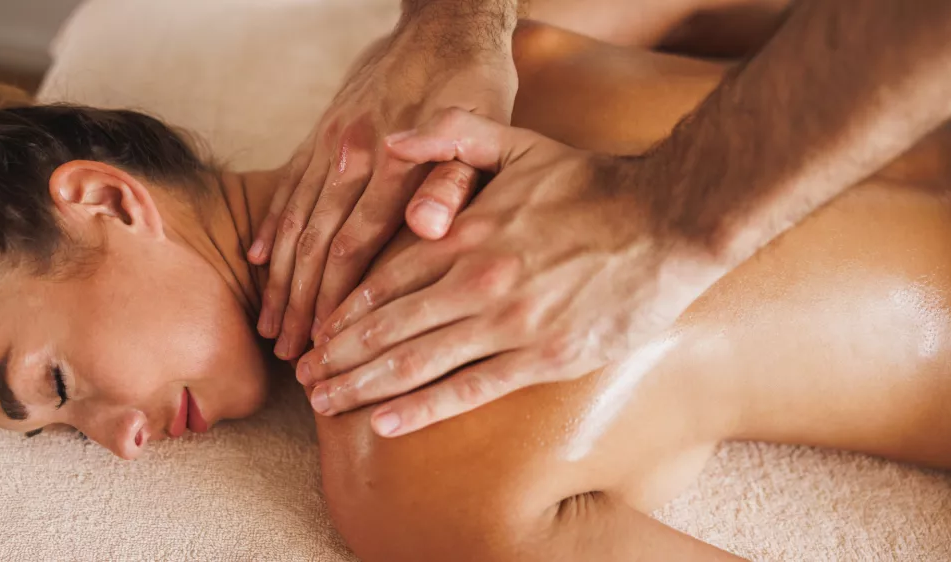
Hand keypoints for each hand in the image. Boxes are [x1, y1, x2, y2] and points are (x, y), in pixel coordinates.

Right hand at [248, 13, 517, 359]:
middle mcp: (353, 155)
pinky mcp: (322, 130)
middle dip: (300, 304)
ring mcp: (331, 142)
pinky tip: (258, 258)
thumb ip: (455, 180)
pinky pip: (288, 183)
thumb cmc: (474, 83)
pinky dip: (272, 223)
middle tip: (289, 353)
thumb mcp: (487, 129)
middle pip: (318, 243)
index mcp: (395, 162)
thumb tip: (428, 228)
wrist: (445, 22)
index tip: (325, 343)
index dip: (337, 299)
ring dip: (280, 277)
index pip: (357, 246)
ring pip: (296, 220)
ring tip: (269, 324)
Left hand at [295, 109, 728, 435]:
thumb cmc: (593, 184)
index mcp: (466, 232)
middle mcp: (476, 280)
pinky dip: (421, 408)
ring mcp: (508, 322)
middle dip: (337, 354)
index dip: (344, 308)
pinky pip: (469, 389)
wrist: (670, 221)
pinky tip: (383, 423)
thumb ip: (452, 136)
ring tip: (323, 402)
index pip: (384, 277)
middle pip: (387, 325)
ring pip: (416, 361)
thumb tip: (389, 140)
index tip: (317, 330)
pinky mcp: (542, 356)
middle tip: (303, 377)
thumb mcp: (519, 141)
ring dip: (362, 384)